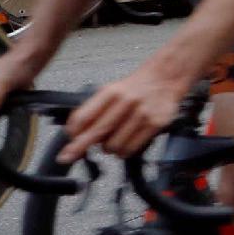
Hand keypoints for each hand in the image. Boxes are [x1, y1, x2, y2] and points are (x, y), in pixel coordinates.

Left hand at [57, 61, 193, 162]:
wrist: (165, 78)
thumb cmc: (135, 88)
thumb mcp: (111, 91)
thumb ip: (94, 110)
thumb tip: (77, 134)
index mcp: (110, 92)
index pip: (84, 116)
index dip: (73, 132)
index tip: (69, 141)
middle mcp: (125, 102)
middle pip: (96, 132)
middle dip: (79, 147)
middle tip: (68, 156)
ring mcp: (141, 114)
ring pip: (113, 145)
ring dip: (109, 149)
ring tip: (114, 141)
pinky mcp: (155, 124)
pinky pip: (131, 149)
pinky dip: (124, 152)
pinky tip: (125, 145)